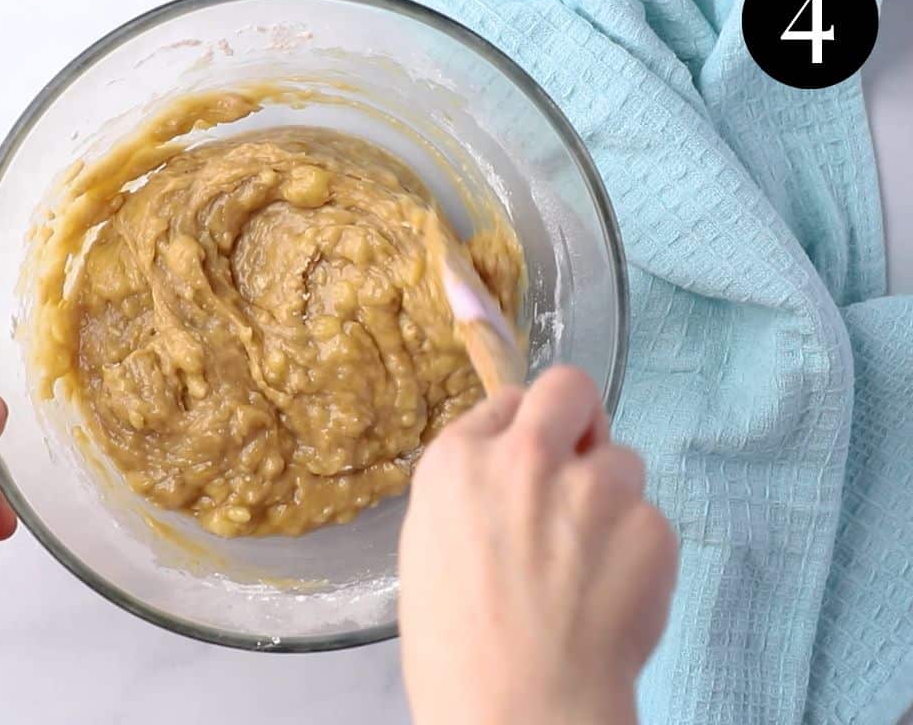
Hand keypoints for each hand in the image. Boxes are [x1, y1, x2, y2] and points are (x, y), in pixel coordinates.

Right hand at [399, 367, 677, 724]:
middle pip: (570, 388)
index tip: (527, 463)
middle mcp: (526, 456)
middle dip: (578, 416)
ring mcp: (594, 486)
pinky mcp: (651, 525)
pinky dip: (637, 550)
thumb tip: (516, 474)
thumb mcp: (430, 547)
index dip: (522, 434)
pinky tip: (612, 594)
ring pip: (622, 461)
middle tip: (578, 464)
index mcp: (458, 460)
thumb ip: (475, 491)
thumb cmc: (456, 648)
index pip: (508, 402)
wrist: (519, 709)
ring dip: (612, 496)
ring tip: (589, 563)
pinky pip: (649, 518)